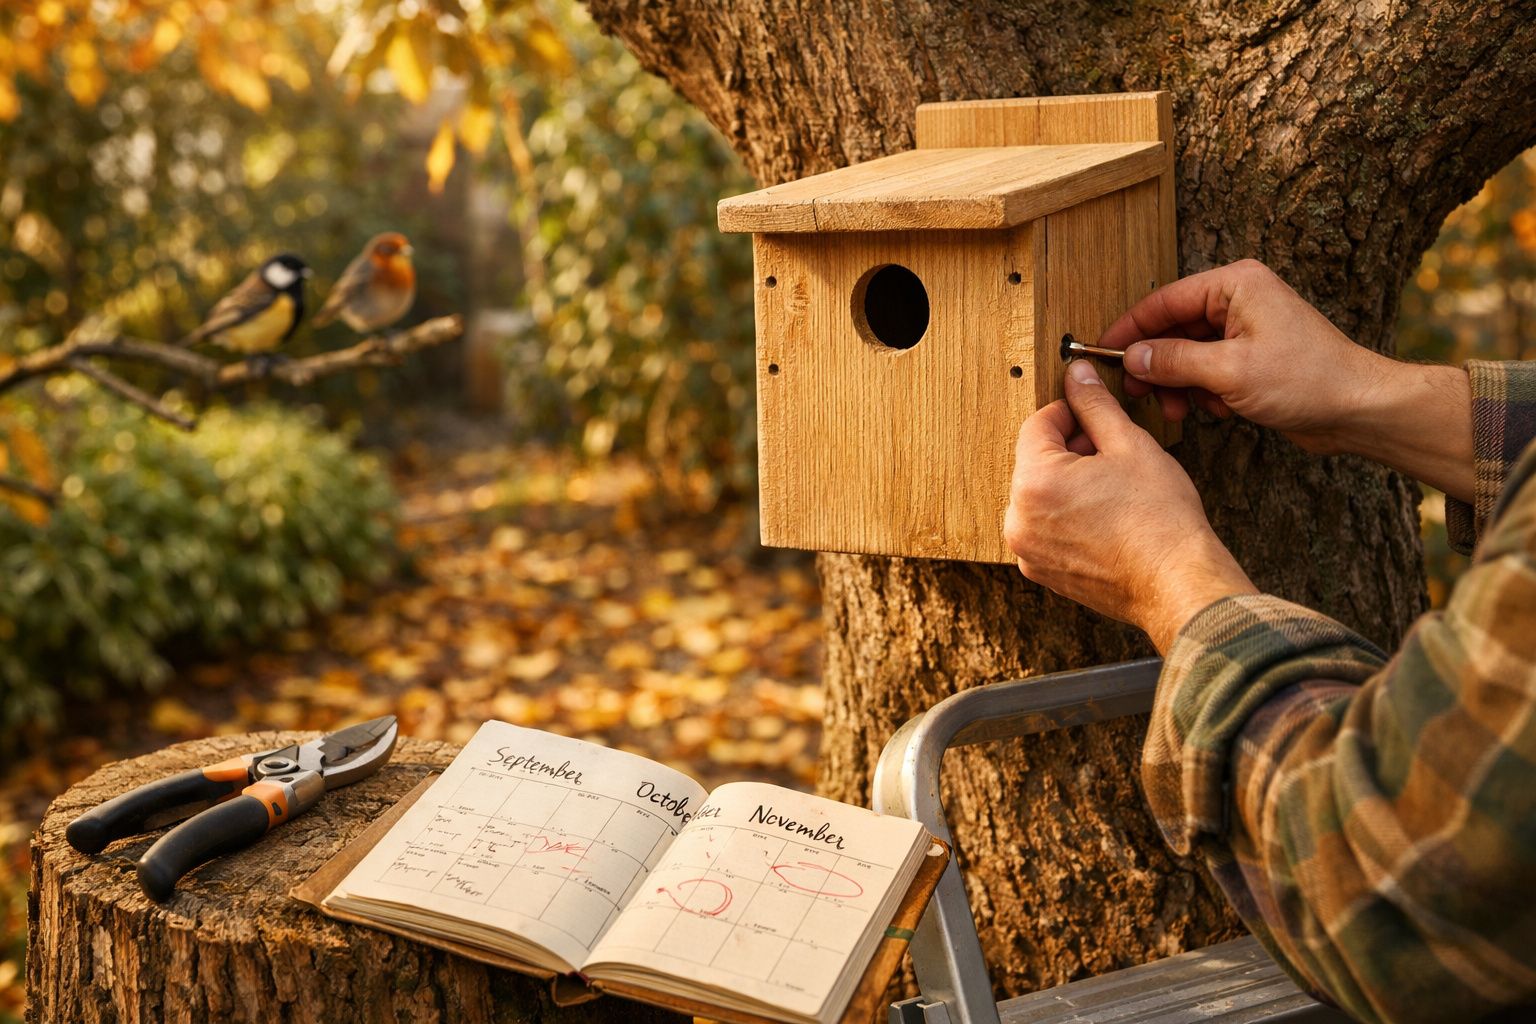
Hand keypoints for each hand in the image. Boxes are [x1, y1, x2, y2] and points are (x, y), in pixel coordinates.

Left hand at [1004, 360, 1256, 652]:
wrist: (1177, 583)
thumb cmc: (1160, 519)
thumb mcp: (1129, 445)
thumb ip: (1095, 405)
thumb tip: (1077, 375)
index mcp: (1034, 482)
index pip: (1036, 425)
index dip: (1067, 411)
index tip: (1091, 412)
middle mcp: (1019, 519)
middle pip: (1034, 462)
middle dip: (1068, 450)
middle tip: (1110, 452)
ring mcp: (1028, 550)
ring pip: (1040, 496)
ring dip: (1067, 483)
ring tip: (1111, 487)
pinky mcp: (1042, 571)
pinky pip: (1045, 528)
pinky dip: (1066, 516)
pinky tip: (1104, 516)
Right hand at [1099, 259, 1473, 501]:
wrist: (1358, 409)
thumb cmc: (1308, 379)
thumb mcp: (1229, 372)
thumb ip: (1174, 361)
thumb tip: (1133, 358)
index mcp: (1235, 285)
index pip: (1164, 301)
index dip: (1130, 330)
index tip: (1102, 354)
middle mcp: (1238, 300)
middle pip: (1172, 328)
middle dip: (1156, 364)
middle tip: (1137, 392)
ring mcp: (1245, 330)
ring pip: (1187, 354)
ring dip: (1178, 384)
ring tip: (1178, 410)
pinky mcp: (1251, 358)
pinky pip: (1207, 371)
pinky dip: (1202, 392)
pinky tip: (1216, 411)